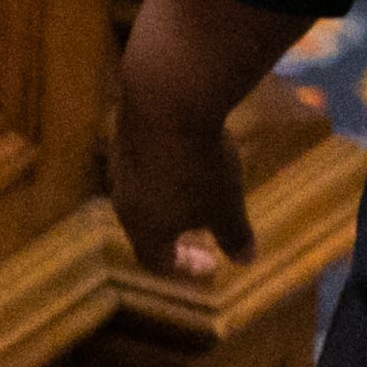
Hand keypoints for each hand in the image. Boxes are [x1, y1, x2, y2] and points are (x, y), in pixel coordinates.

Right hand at [110, 96, 256, 281]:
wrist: (167, 98)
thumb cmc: (200, 165)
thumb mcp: (226, 205)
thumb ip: (234, 235)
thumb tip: (246, 260)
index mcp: (145, 229)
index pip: (158, 262)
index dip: (185, 268)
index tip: (211, 264)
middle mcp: (124, 202)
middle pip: (146, 229)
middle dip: (175, 233)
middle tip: (203, 230)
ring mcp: (121, 165)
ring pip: (143, 193)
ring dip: (169, 199)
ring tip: (198, 189)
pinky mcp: (124, 133)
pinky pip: (145, 163)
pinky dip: (165, 169)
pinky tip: (188, 153)